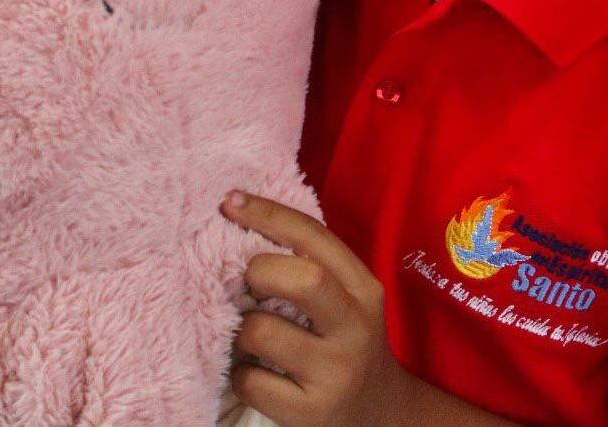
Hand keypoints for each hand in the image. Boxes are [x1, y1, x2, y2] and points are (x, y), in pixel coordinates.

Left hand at [222, 191, 416, 426]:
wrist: (379, 415)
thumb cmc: (344, 342)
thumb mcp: (344, 299)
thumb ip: (309, 265)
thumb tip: (238, 216)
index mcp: (362, 288)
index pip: (314, 236)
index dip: (267, 213)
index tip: (229, 202)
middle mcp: (355, 328)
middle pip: (303, 279)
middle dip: (259, 272)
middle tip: (247, 285)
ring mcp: (335, 373)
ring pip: (262, 332)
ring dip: (242, 330)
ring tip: (252, 337)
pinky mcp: (311, 413)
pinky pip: (250, 381)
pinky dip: (241, 375)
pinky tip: (256, 374)